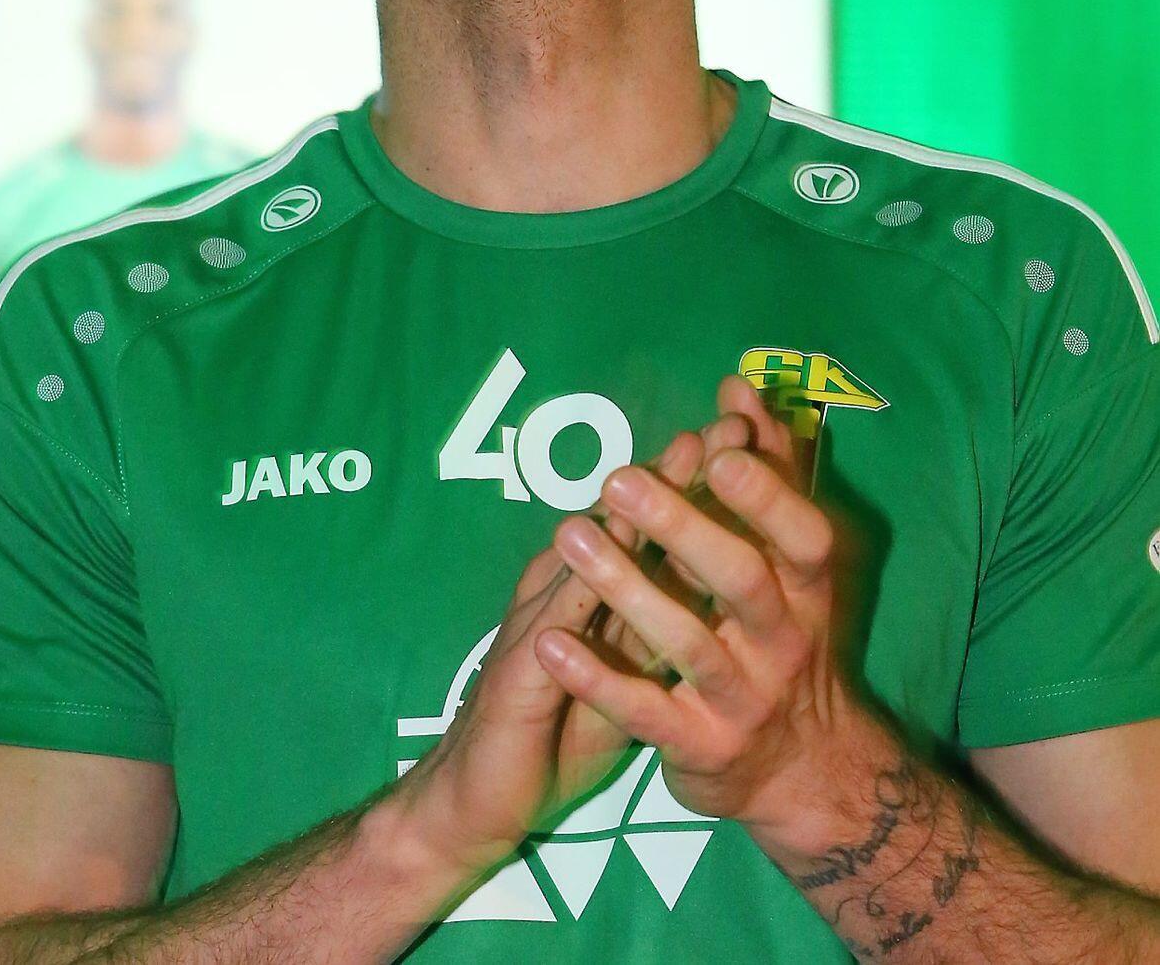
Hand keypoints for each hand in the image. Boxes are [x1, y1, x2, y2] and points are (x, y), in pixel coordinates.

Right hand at [395, 425, 726, 879]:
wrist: (481, 794)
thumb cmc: (559, 728)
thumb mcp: (626, 671)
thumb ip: (663, 620)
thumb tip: (721, 577)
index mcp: (601, 589)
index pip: (657, 526)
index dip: (700, 484)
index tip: (745, 435)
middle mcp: (568, 589)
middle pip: (626, 523)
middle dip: (673, 476)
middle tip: (716, 431)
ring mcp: (539, 620)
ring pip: (588, 557)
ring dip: (625, 514)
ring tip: (659, 471)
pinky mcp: (518, 669)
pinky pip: (550, 626)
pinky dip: (572, 591)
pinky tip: (587, 558)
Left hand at [535, 373, 876, 840]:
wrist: (801, 772)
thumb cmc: (785, 634)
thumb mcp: (792, 561)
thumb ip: (769, 469)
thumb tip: (738, 385)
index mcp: (809, 590)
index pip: (804, 536)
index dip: (767, 494)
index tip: (720, 446)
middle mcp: (784, 642)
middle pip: (742, 581)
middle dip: (684, 526)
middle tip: (622, 478)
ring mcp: (743, 699)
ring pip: (687, 642)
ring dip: (626, 587)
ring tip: (570, 534)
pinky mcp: (701, 748)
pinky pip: (645, 712)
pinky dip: (597, 677)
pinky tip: (548, 641)